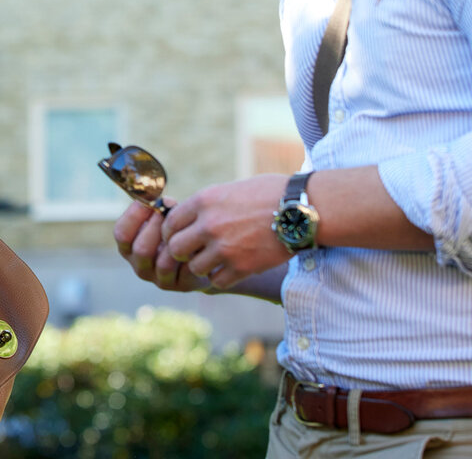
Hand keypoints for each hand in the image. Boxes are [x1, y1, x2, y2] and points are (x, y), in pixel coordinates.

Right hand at [114, 198, 206, 291]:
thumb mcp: (163, 220)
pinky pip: (186, 270)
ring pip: (163, 263)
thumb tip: (166, 201)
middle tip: (169, 212)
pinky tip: (197, 242)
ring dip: (176, 243)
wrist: (203, 256)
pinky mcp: (182, 286)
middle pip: (141, 249)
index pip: (121, 233)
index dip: (134, 215)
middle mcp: (140, 266)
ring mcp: (160, 279)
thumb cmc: (177, 232)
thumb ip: (159, 210)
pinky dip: (191, 255)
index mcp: (129, 248)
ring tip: (185, 227)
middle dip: (156, 227)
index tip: (150, 200)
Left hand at [158, 174, 292, 289]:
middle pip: (176, 248)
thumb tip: (188, 217)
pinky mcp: (242, 267)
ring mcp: (225, 248)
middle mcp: (209, 224)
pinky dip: (220, 277)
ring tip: (214, 260)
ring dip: (202, 266)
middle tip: (193, 251)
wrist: (302, 209)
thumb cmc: (270, 193)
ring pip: (195, 267)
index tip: (180, 235)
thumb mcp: (230, 189)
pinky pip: (217, 281)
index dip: (171, 231)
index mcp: (204, 201)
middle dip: (182, 252)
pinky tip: (229, 269)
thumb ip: (207, 205)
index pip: (170, 222)